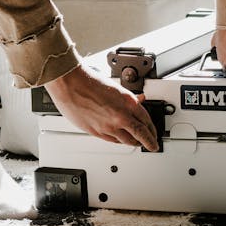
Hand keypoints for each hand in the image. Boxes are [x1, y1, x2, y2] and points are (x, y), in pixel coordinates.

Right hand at [44, 64, 159, 150]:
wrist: (70, 84)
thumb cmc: (89, 81)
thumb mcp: (116, 86)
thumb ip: (129, 98)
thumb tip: (139, 101)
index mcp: (128, 103)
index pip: (147, 122)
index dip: (153, 131)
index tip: (155, 136)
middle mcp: (120, 116)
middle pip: (140, 135)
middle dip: (147, 141)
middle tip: (151, 144)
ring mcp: (108, 126)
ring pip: (126, 141)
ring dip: (133, 143)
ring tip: (136, 143)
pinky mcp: (96, 131)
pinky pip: (112, 141)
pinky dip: (119, 141)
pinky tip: (120, 140)